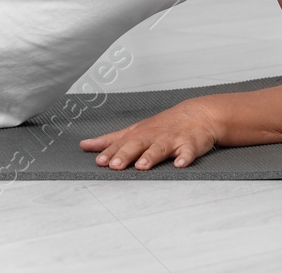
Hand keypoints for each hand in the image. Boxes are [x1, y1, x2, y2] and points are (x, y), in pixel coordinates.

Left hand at [79, 100, 218, 170]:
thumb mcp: (134, 130)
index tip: (98, 161)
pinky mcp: (190, 144)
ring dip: (150, 157)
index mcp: (138, 134)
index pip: (120, 144)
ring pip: (159, 148)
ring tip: (141, 166)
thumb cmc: (161, 126)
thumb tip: (84, 145)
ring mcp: (171, 140)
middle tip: (114, 166)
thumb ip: (110, 140)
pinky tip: (180, 165)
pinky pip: (187, 152)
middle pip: (136, 145)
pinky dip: (185, 158)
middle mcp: (152, 136)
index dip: (109, 152)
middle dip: (124, 155)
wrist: (196, 114)